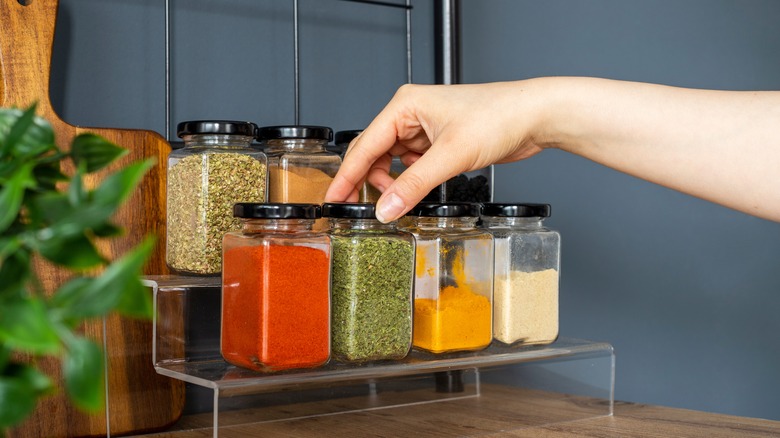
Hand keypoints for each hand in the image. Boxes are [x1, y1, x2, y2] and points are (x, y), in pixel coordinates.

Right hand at [324, 80, 549, 221]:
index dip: (346, 175)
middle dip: (369, 182)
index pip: (364, 145)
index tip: (333, 198)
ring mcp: (425, 129)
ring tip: (400, 201)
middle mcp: (410, 115)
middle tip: (360, 209)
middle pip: (374, 154)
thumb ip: (414, 185)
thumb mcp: (450, 155)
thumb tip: (385, 209)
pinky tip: (417, 192)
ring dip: (394, 184)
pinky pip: (413, 167)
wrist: (534, 116)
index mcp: (404, 106)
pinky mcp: (439, 143)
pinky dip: (412, 182)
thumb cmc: (498, 116)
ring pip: (393, 163)